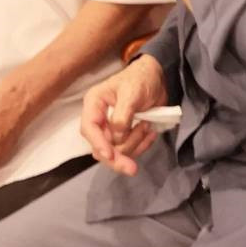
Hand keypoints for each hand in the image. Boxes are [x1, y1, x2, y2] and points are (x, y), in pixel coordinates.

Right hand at [80, 55, 167, 176]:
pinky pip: (130, 150)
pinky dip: (142, 145)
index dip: (98, 143)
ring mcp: (112, 129)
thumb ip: (123, 114)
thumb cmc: (141, 79)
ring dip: (135, 144)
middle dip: (117, 157)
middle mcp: (100, 119)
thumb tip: (117, 136)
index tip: (110, 155)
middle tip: (132, 169)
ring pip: (117, 151)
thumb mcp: (132, 92)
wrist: (156, 77)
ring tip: (148, 126)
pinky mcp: (125, 135)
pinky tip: (151, 132)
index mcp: (94, 104)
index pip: (89, 128)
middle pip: (100, 147)